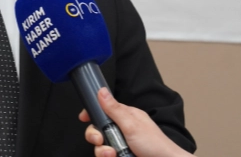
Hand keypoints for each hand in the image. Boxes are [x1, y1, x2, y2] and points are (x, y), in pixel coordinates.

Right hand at [78, 88, 193, 156]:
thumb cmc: (156, 145)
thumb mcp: (132, 124)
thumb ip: (114, 109)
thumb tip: (102, 91)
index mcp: (126, 117)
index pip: (103, 110)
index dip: (92, 114)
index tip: (83, 118)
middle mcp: (122, 130)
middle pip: (98, 130)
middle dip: (95, 136)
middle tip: (100, 139)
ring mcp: (121, 145)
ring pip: (100, 146)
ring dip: (102, 151)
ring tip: (112, 153)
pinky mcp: (120, 156)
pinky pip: (105, 156)